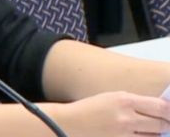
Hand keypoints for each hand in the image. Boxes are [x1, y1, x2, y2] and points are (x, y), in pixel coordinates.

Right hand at [50, 91, 169, 135]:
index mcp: (125, 100)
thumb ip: (136, 102)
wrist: (69, 123)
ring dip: (156, 134)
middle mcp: (127, 117)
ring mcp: (124, 134)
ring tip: (148, 129)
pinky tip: (140, 135)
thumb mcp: (112, 97)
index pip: (160, 107)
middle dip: (167, 124)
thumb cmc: (91, 108)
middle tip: (166, 123)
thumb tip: (161, 110)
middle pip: (162, 124)